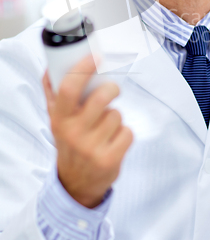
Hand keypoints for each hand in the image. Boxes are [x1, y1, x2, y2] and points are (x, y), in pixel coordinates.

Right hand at [43, 55, 132, 207]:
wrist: (76, 183)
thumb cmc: (70, 142)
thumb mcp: (57, 120)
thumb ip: (54, 93)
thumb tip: (51, 66)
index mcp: (60, 119)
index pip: (69, 88)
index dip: (84, 69)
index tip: (96, 57)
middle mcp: (73, 133)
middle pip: (101, 98)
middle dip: (111, 90)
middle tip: (112, 90)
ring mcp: (91, 148)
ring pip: (117, 115)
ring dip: (116, 117)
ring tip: (107, 126)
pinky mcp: (109, 160)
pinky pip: (128, 133)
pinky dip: (125, 134)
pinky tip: (114, 140)